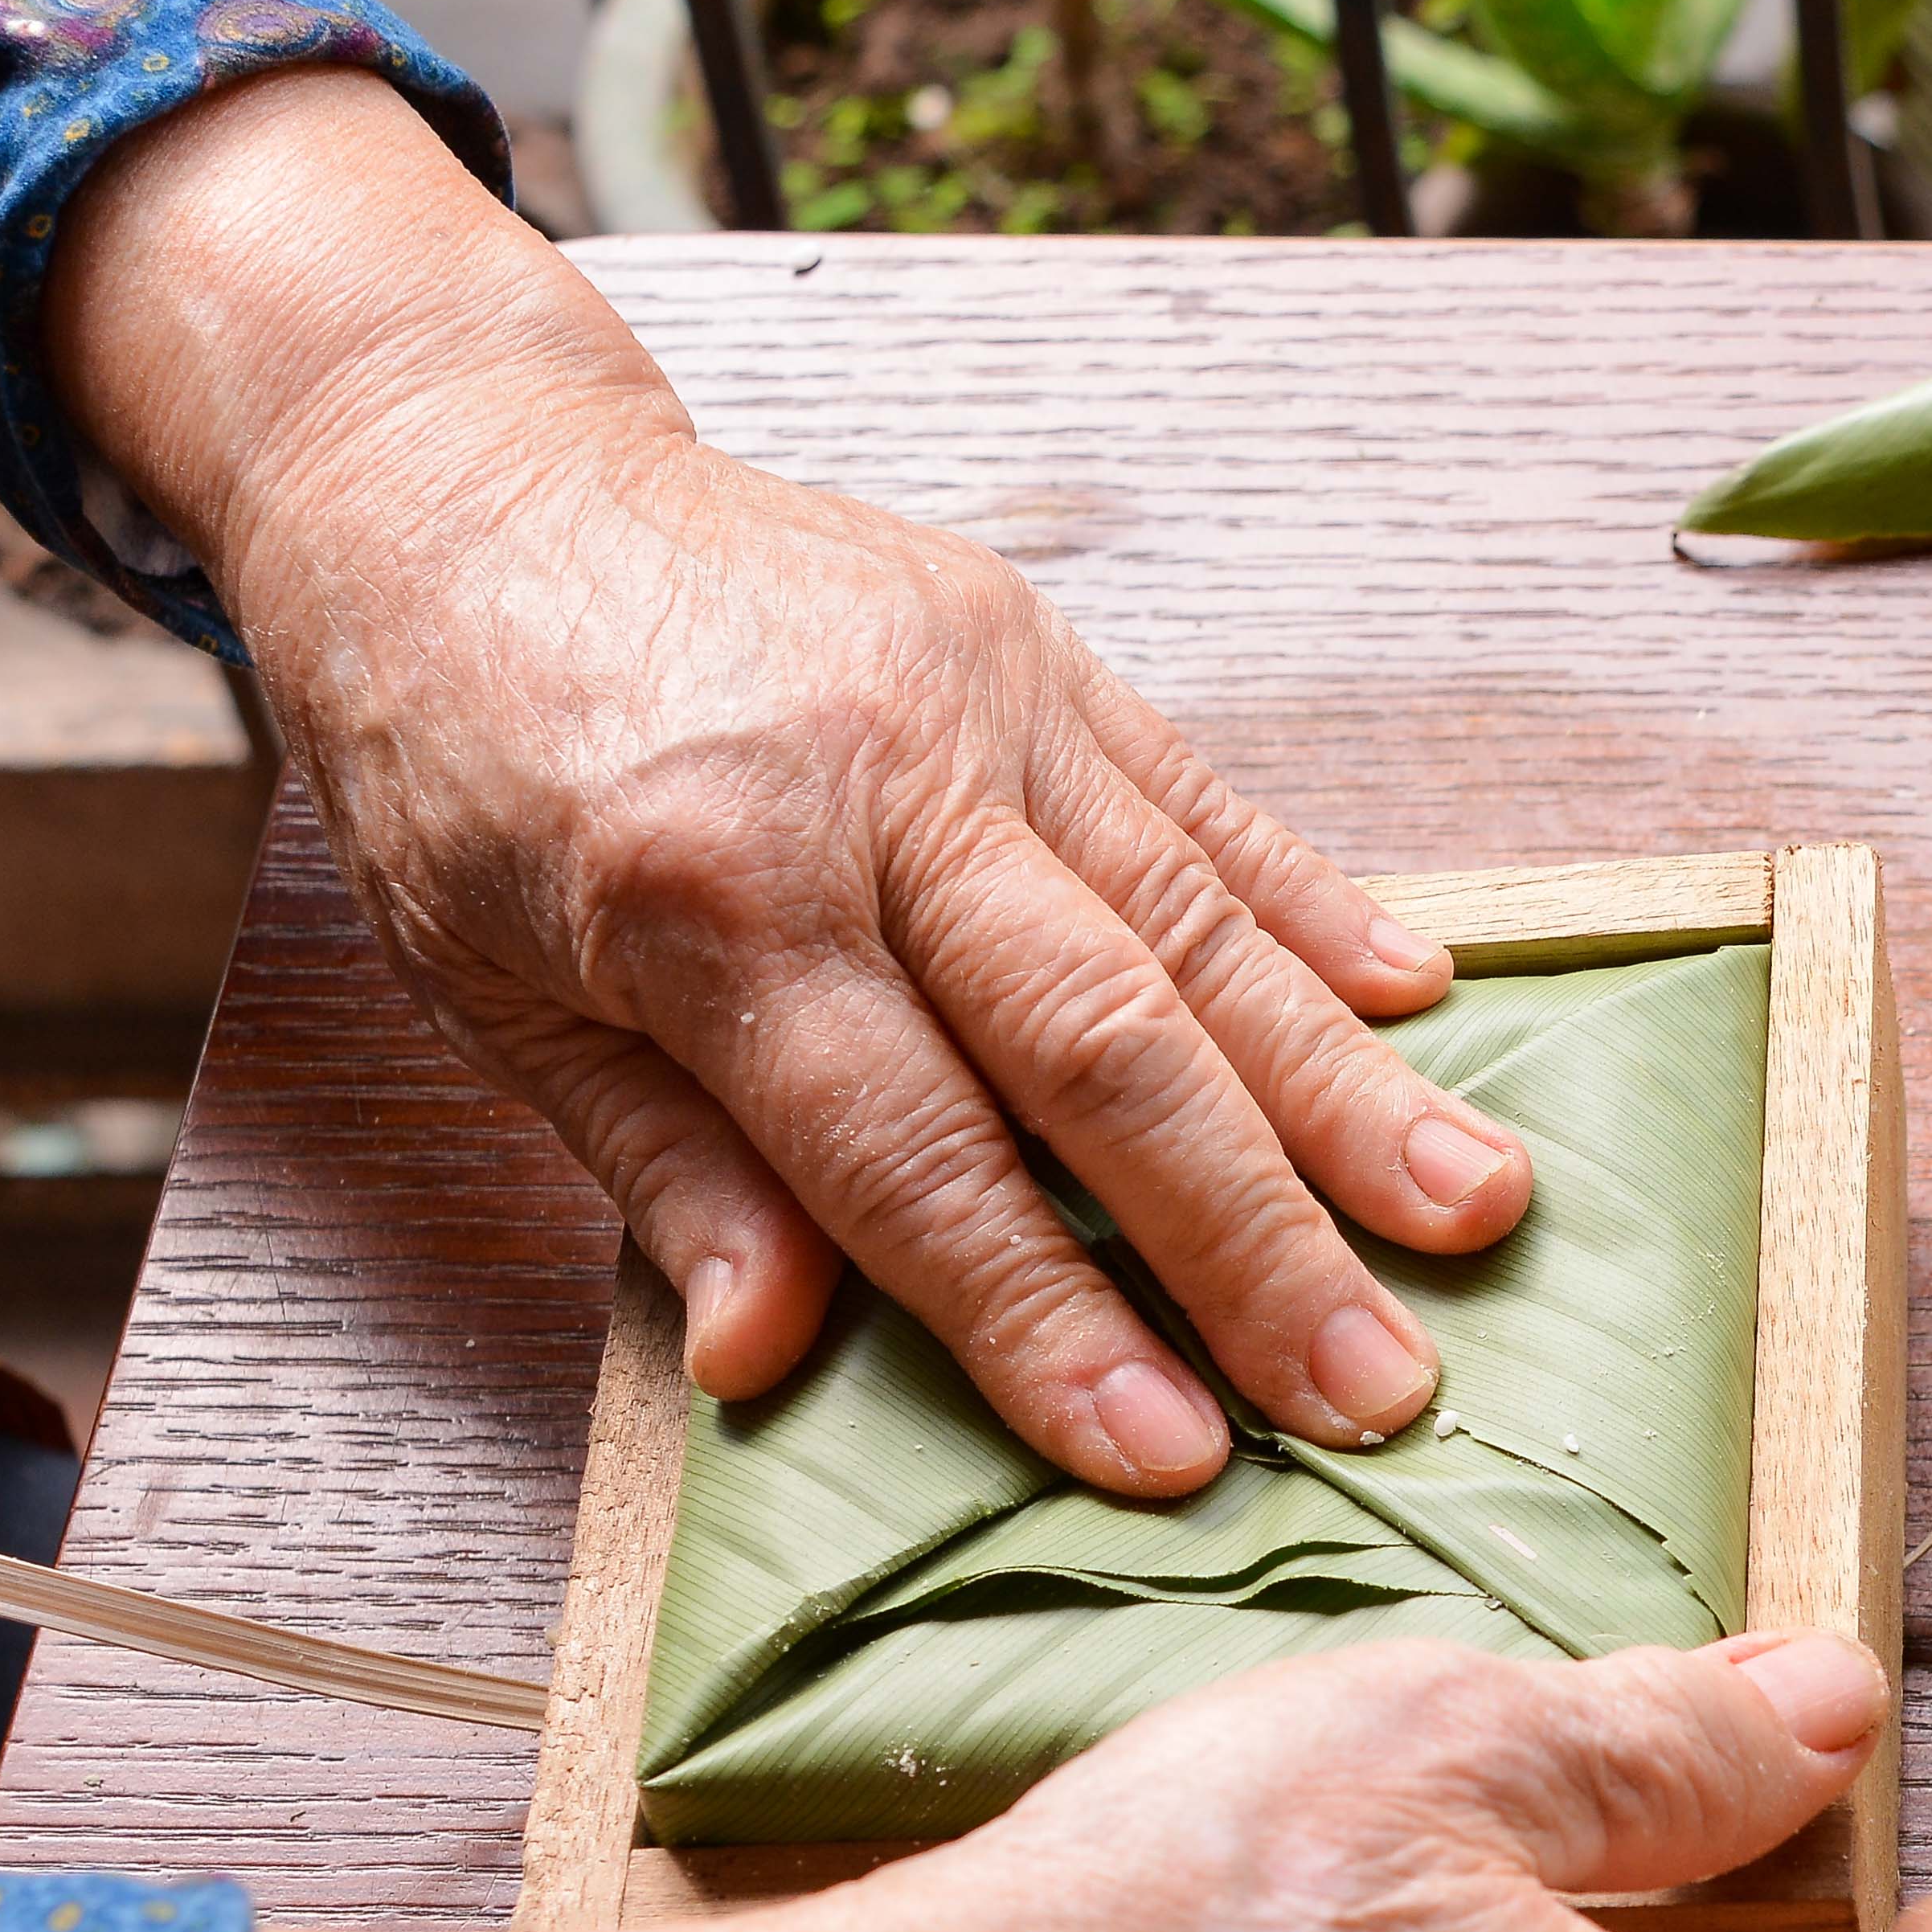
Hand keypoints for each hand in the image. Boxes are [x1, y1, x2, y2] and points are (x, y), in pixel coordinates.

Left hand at [50, 73, 1534, 1495]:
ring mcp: (970, 701)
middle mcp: (866, 785)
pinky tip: (1428, 1004)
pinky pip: (1200, 800)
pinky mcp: (1031, 647)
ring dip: (1347, 1090)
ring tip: (1475, 1214)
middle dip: (1255, 1237)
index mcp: (704, 894)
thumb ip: (663, 1172)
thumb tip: (770, 1359)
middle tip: (1381, 1386)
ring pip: (1195, 925)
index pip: (912, 1159)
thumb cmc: (456, 758)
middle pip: (1103, 1047)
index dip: (1050, 1320)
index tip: (1173, 1457)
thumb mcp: (492, 993)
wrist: (460, 474)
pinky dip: (1318, 908)